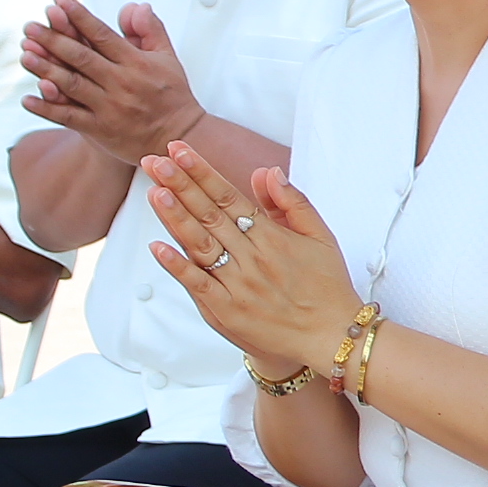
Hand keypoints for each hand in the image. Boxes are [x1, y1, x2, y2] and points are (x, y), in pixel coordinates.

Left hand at [20, 0, 202, 160]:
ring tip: (25, 54)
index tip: (58, 1)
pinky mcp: (101, 129)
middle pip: (81, 57)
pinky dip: (47, 108)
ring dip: (46, 69)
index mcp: (136, 63)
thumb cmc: (172, 96)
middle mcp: (121, 83)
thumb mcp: (168, 58)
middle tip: (30, 26)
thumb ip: (150, 30)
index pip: (102, 34)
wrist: (180, 138)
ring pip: (72, 85)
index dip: (78, 16)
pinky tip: (28, 98)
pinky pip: (69, 117)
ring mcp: (109, 107)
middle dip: (53, 40)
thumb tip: (136, 6)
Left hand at [142, 142, 363, 382]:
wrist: (333, 336)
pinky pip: (198, 285)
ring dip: (175, 217)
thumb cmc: (327, 286)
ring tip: (154, 191)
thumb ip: (293, 203)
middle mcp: (252, 258)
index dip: (201, 172)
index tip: (179, 150)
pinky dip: (177, 266)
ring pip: (200, 245)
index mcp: (273, 237)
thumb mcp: (321, 237)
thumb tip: (267, 172)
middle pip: (209, 215)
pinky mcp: (227, 311)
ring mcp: (238, 285)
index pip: (229, 197)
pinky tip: (158, 247)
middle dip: (180, 185)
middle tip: (154, 161)